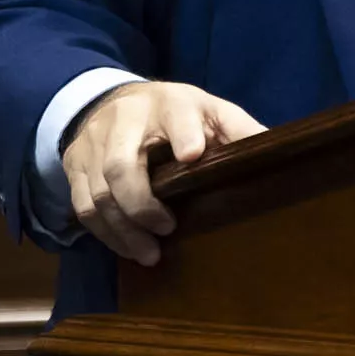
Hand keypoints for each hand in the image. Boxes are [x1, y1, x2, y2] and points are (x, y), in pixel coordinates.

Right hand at [60, 81, 264, 267]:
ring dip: (123, 230)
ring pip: (98, 193)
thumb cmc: (176, 115)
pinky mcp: (74, 165)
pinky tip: (128, 248)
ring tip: (149, 254)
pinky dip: (105, 233)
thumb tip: (280, 156)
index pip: (175, 115)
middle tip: (167, 228)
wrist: (113, 101)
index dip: (183, 133)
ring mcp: (93, 143)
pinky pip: (82, 206)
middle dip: (142, 204)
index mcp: (168, 104)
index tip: (193, 155)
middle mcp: (124, 120)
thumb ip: (241, 132)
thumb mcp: (211, 112)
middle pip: (121, 165)